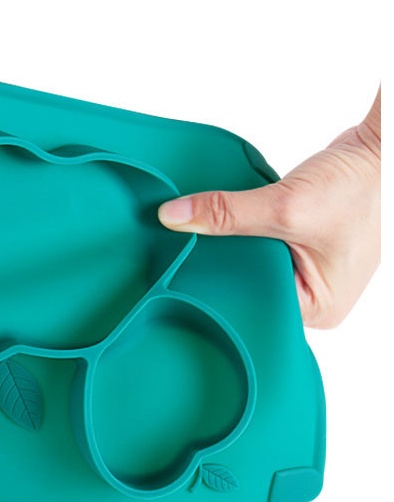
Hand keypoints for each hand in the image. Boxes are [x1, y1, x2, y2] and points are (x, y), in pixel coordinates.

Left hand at [158, 88, 380, 327]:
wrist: (382, 148)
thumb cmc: (360, 186)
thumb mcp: (286, 205)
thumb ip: (227, 213)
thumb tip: (174, 218)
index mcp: (318, 307)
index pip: (252, 307)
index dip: (217, 290)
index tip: (180, 275)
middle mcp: (312, 296)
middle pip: (247, 287)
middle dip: (219, 267)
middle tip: (180, 254)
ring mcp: (306, 270)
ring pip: (249, 265)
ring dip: (227, 247)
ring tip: (194, 239)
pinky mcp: (297, 245)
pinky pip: (257, 246)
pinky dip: (239, 233)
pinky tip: (215, 225)